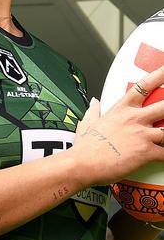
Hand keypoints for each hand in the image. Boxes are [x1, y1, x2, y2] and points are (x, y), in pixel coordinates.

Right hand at [72, 65, 163, 187]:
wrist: (83, 164)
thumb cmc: (85, 147)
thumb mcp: (88, 123)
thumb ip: (94, 111)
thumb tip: (94, 103)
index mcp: (122, 109)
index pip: (144, 86)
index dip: (159, 75)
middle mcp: (135, 118)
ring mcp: (142, 134)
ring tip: (163, 138)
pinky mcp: (146, 152)